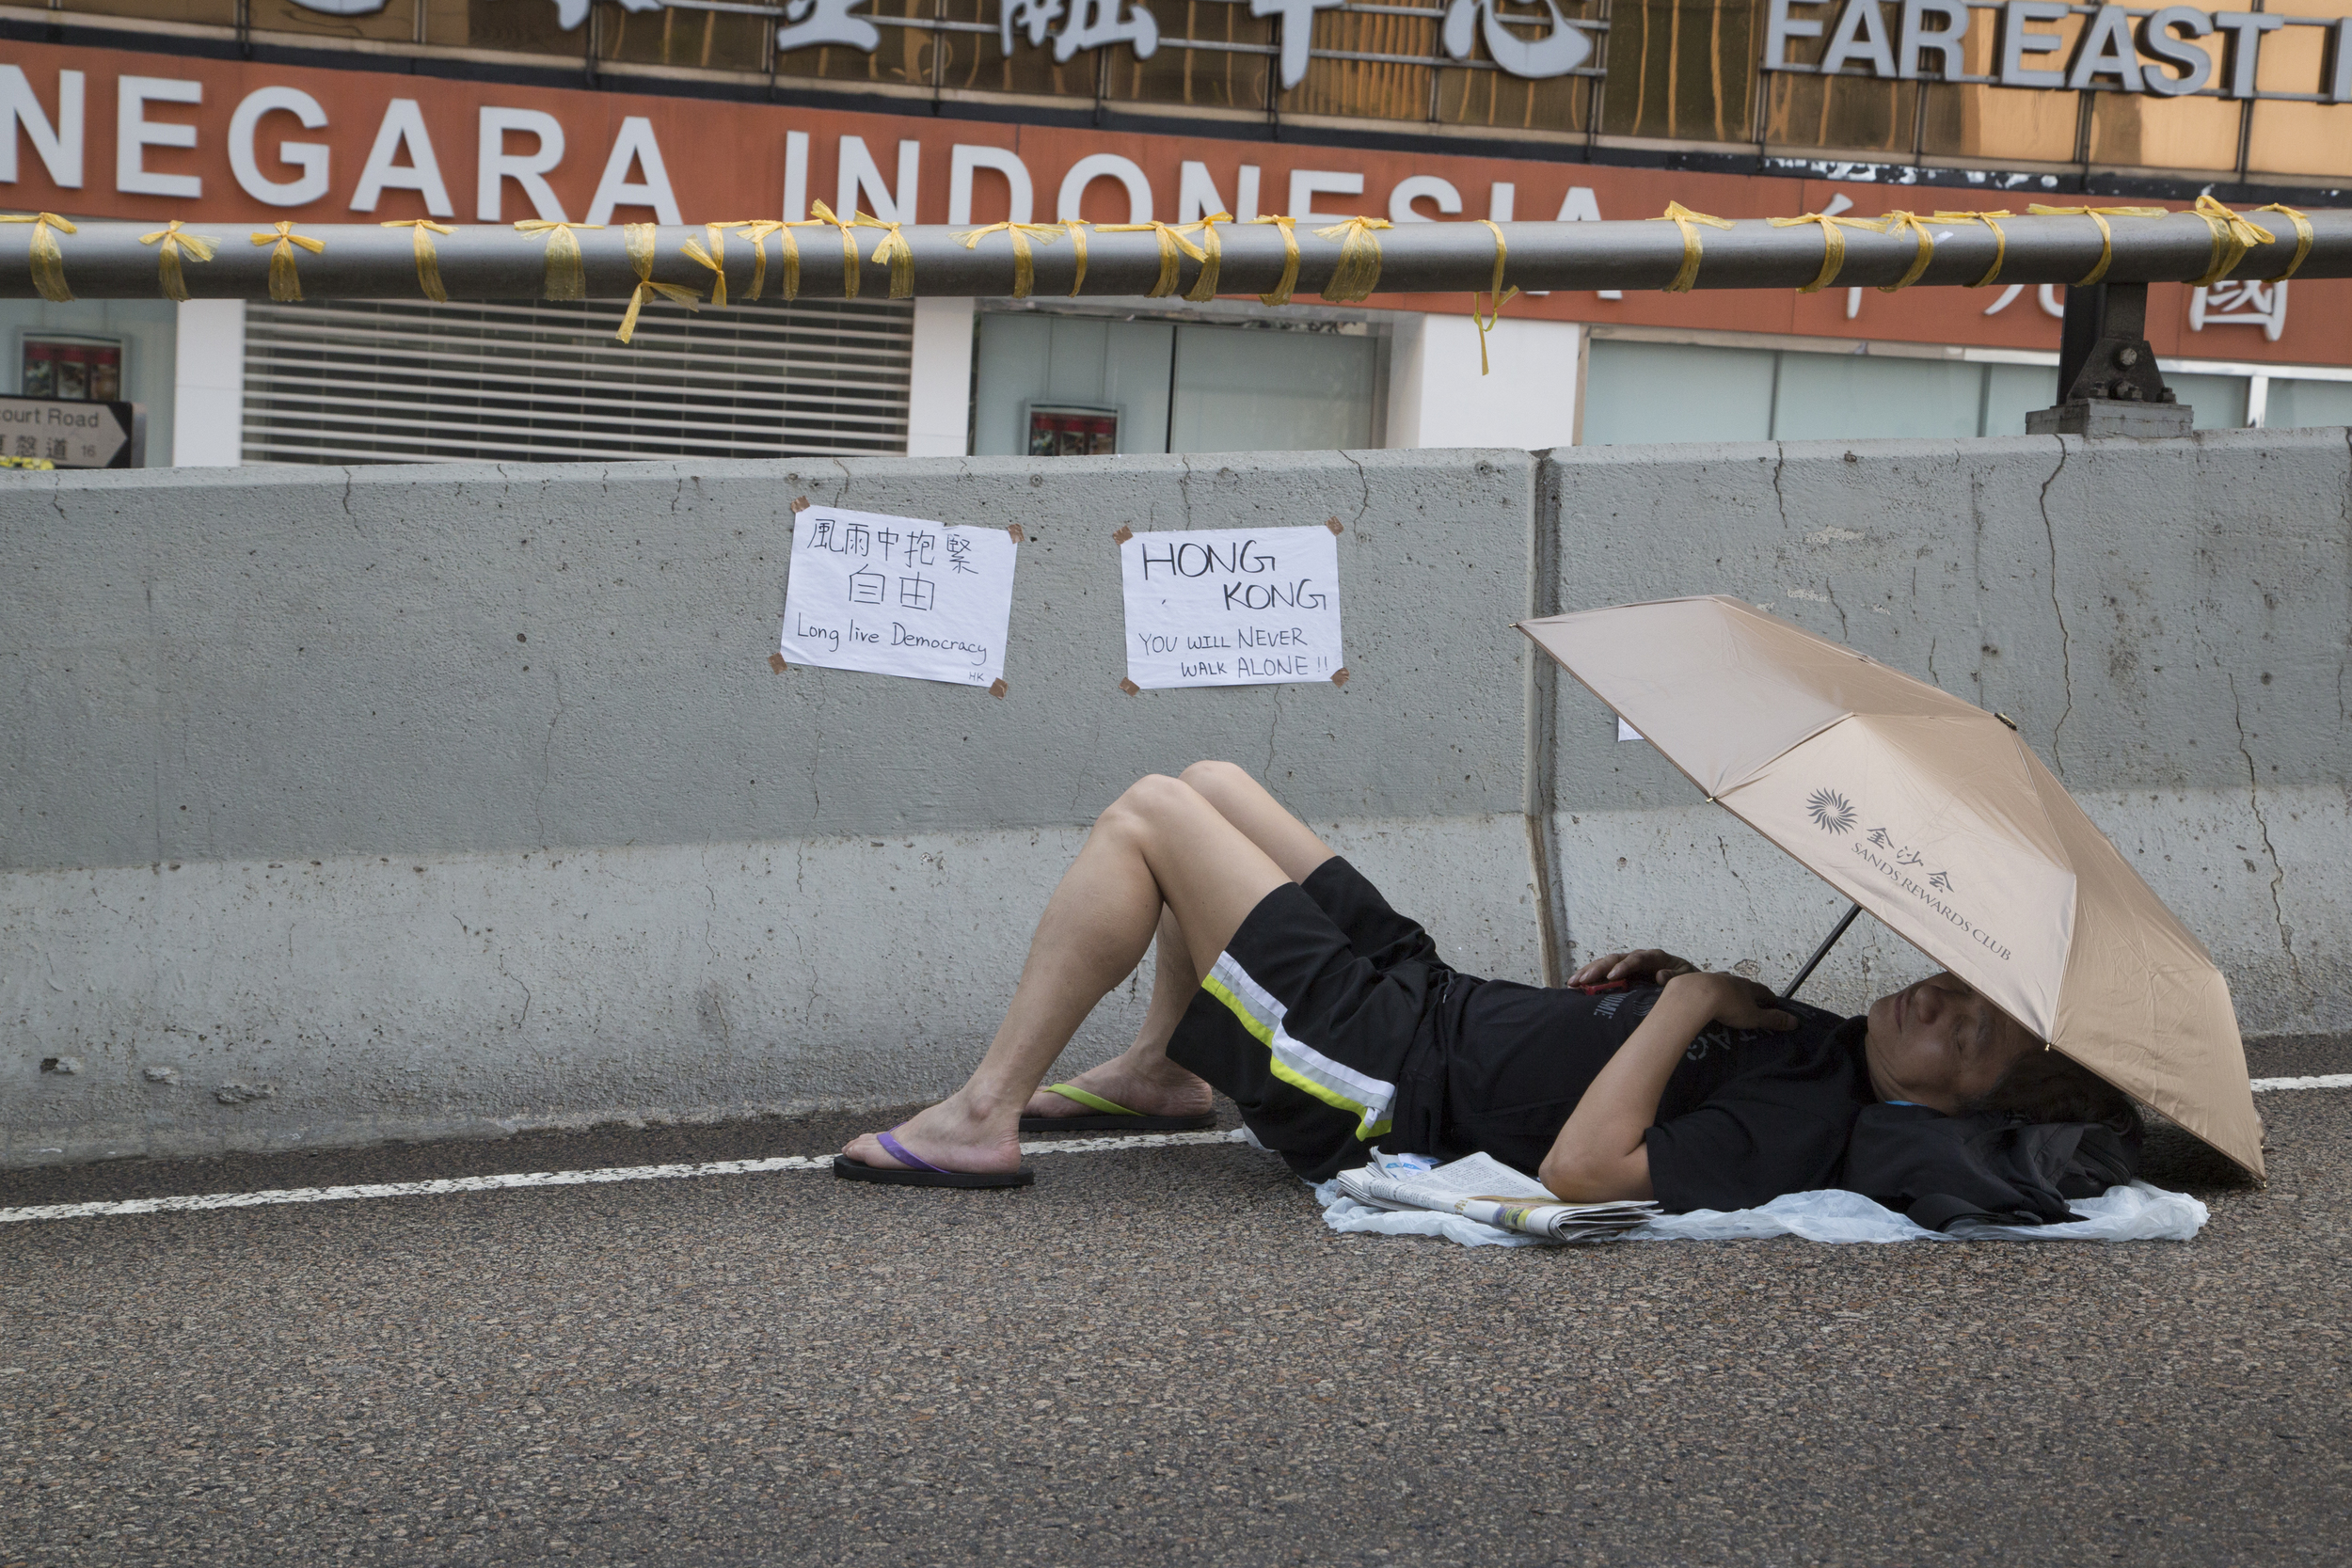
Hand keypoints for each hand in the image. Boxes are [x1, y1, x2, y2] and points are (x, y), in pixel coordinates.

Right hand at [1569, 948, 1697, 986]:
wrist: (1692, 987)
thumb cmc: (1690, 984)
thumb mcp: (1689, 980)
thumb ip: (1675, 977)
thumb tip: (1660, 975)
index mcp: (1656, 958)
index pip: (1638, 958)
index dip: (1625, 966)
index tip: (1613, 976)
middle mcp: (1640, 958)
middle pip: (1616, 958)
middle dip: (1598, 968)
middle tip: (1583, 979)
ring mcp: (1630, 966)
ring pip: (1606, 964)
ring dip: (1589, 972)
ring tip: (1572, 982)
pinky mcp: (1624, 975)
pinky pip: (1605, 974)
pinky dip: (1591, 979)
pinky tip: (1575, 986)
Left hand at [1666, 970, 1797, 1032]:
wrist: (1696, 994)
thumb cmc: (1729, 1006)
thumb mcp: (1754, 1016)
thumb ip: (1773, 1019)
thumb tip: (1795, 1021)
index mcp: (1748, 987)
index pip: (1763, 991)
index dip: (1769, 997)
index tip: (1773, 1001)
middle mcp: (1732, 979)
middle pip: (1744, 984)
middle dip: (1748, 991)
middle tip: (1751, 999)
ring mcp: (1713, 978)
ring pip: (1724, 982)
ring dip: (1728, 988)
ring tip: (1729, 996)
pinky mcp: (1697, 981)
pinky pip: (1706, 985)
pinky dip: (1709, 991)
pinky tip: (1706, 996)